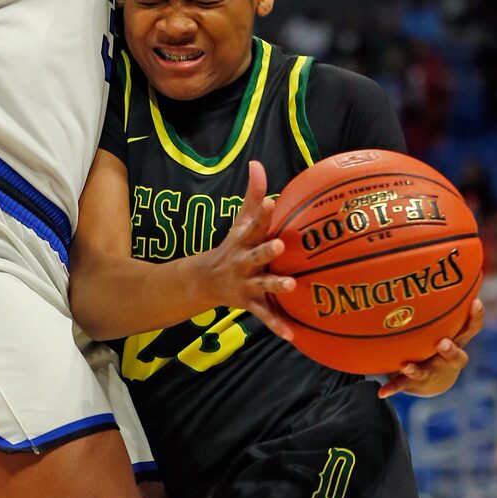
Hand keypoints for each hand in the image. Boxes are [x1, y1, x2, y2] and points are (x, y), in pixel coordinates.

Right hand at [195, 159, 296, 339]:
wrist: (204, 281)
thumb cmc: (233, 246)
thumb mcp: (240, 221)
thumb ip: (252, 194)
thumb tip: (257, 163)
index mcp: (244, 240)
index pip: (253, 223)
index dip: (261, 212)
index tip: (271, 201)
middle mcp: (244, 261)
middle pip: (256, 254)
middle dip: (266, 250)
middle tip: (279, 244)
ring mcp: (246, 284)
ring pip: (262, 285)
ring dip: (275, 285)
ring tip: (291, 285)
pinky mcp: (250, 303)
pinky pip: (266, 316)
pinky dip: (278, 326)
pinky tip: (292, 334)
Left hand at [377, 299, 482, 398]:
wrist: (434, 380)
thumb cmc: (438, 339)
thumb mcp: (444, 321)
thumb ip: (442, 298)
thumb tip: (439, 254)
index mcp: (456, 339)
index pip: (471, 328)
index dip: (476, 316)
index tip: (476, 302)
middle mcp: (447, 358)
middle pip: (456, 357)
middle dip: (450, 350)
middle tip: (443, 342)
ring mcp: (432, 371)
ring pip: (427, 372)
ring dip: (417, 369)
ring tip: (406, 365)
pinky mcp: (415, 382)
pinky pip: (403, 385)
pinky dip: (392, 387)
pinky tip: (380, 391)